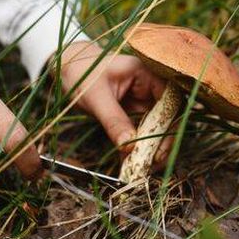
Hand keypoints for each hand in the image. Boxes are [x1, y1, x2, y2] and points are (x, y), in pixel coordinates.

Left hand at [58, 41, 172, 165]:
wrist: (66, 70)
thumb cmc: (81, 74)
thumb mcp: (97, 98)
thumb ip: (114, 121)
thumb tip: (129, 147)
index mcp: (146, 73)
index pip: (171, 101)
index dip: (169, 127)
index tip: (159, 150)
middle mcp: (149, 86)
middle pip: (167, 117)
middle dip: (161, 142)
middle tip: (152, 164)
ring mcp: (142, 99)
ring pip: (155, 127)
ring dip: (150, 147)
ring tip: (141, 167)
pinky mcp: (133, 111)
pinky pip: (141, 131)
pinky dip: (136, 146)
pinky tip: (128, 162)